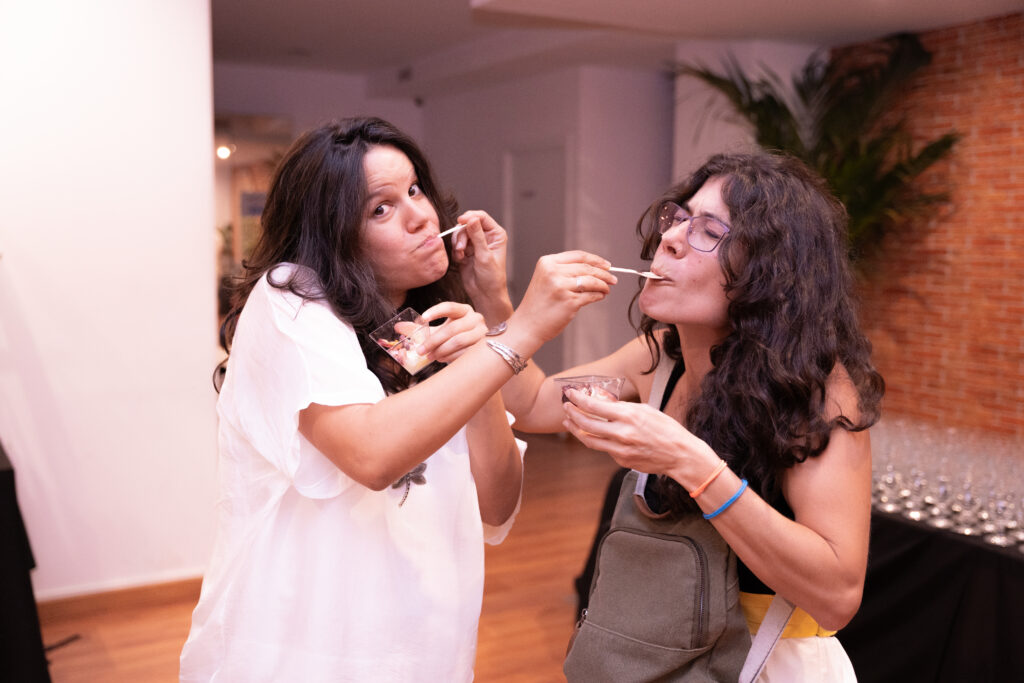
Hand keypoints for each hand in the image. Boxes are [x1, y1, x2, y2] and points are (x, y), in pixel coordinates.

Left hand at [419, 301, 486, 363]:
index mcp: (464, 310)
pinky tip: (443, 360)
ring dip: (442, 350)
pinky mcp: (485, 347)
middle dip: (433, 341)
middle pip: (452, 328)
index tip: (422, 318)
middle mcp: (476, 318)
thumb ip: (419, 329)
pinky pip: (465, 353)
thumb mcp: (437, 331)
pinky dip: (451, 357)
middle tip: (421, 351)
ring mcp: (482, 333)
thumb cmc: (454, 338)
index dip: (436, 311)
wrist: (476, 351)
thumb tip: (397, 326)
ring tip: (431, 357)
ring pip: (459, 341)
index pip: (449, 307)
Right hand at [450, 210, 511, 320]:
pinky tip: (461, 260)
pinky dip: (456, 251)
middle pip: (467, 224)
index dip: (470, 217)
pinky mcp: (466, 251)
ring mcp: (475, 243)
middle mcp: (486, 236)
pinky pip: (456, 244)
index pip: (481, 217)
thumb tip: (472, 219)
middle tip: (461, 248)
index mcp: (496, 234)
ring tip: (461, 255)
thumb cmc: (492, 278)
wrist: (485, 294)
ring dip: (457, 243)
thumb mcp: (484, 255)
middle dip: (461, 235)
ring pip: (460, 234)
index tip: (460, 222)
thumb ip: (477, 236)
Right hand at [510, 251, 615, 343]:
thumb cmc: (538, 304)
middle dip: (604, 273)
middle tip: (613, 279)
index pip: (578, 256)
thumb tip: (594, 269)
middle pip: (587, 267)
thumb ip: (564, 271)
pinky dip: (599, 296)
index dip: (596, 260)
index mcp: (547, 263)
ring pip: (592, 281)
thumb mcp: (546, 279)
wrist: (527, 325)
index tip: (606, 265)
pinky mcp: (569, 302)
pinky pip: (591, 296)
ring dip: (603, 285)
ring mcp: (561, 287)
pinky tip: (600, 296)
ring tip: (607, 289)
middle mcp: (553, 272)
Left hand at [560, 389, 717, 480]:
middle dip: (572, 414)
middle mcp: (621, 433)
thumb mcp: (646, 410)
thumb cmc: (666, 429)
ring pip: (589, 440)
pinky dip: (597, 440)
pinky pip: (604, 449)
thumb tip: (604, 404)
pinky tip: (595, 434)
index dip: (577, 399)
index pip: (593, 406)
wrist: (680, 455)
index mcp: (628, 416)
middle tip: (566, 407)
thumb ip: (623, 408)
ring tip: (569, 422)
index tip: (570, 394)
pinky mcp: (621, 460)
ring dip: (576, 430)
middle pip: (586, 424)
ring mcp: (620, 450)